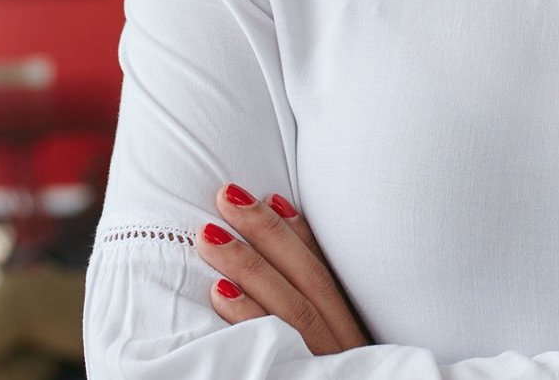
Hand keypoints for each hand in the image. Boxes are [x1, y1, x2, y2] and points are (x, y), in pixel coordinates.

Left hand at [195, 182, 372, 354]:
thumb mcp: (326, 343)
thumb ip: (305, 306)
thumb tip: (274, 242)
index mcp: (349, 330)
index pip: (326, 271)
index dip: (300, 232)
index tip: (270, 198)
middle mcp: (342, 343)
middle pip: (310, 280)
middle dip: (268, 233)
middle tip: (228, 197)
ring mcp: (322, 363)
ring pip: (292, 309)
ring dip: (250, 266)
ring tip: (210, 236)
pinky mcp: (299, 377)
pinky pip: (276, 348)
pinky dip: (248, 317)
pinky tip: (220, 291)